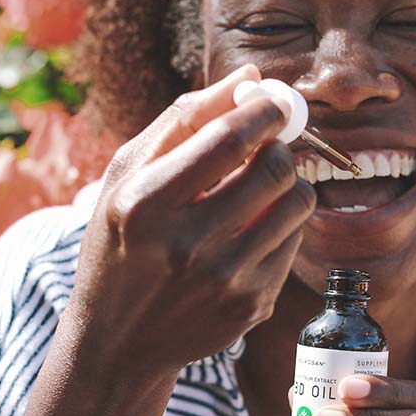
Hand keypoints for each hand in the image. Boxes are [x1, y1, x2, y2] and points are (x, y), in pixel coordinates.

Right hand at [68, 63, 315, 375]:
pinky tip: (251, 227)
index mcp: (145, 205)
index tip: (276, 99)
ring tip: (259, 185)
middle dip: (279, 144)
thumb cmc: (120, 242)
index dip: (264, 110)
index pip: (228, 139)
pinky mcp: (253, 304)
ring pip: (298, 201)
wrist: (118, 339)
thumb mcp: (128, 175)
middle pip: (274, 167)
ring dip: (288, 181)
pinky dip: (282, 221)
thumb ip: (185, 118)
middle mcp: (187, 246)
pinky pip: (295, 238)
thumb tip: (250, 76)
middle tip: (267, 143)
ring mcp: (225, 281)